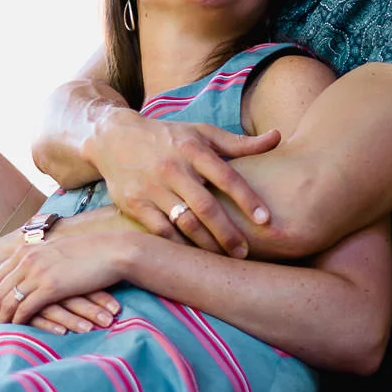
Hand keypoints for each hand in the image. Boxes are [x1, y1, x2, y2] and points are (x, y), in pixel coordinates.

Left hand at [0, 233, 134, 328]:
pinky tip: (16, 329)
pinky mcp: (51, 286)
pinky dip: (18, 320)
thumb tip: (29, 271)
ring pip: (8, 299)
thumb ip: (39, 259)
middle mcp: (27, 259)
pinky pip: (25, 307)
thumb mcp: (56, 251)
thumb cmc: (89, 253)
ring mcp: (37, 272)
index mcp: (26, 250)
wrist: (112, 251)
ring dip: (0, 317)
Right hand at [89, 111, 278, 256]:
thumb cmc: (167, 137)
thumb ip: (239, 143)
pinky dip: (178, 245)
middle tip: (245, 252)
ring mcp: (151, 187)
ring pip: (183, 222)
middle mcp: (172, 168)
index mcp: (192, 149)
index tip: (267, 220)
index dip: (248, 198)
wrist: (113, 137)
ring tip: (223, 259)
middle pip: (205, 206)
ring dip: (206, 243)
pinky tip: (193, 255)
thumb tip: (278, 137)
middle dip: (228, 232)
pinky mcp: (133, 203)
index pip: (226, 176)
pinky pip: (159, 230)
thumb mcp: (200, 132)